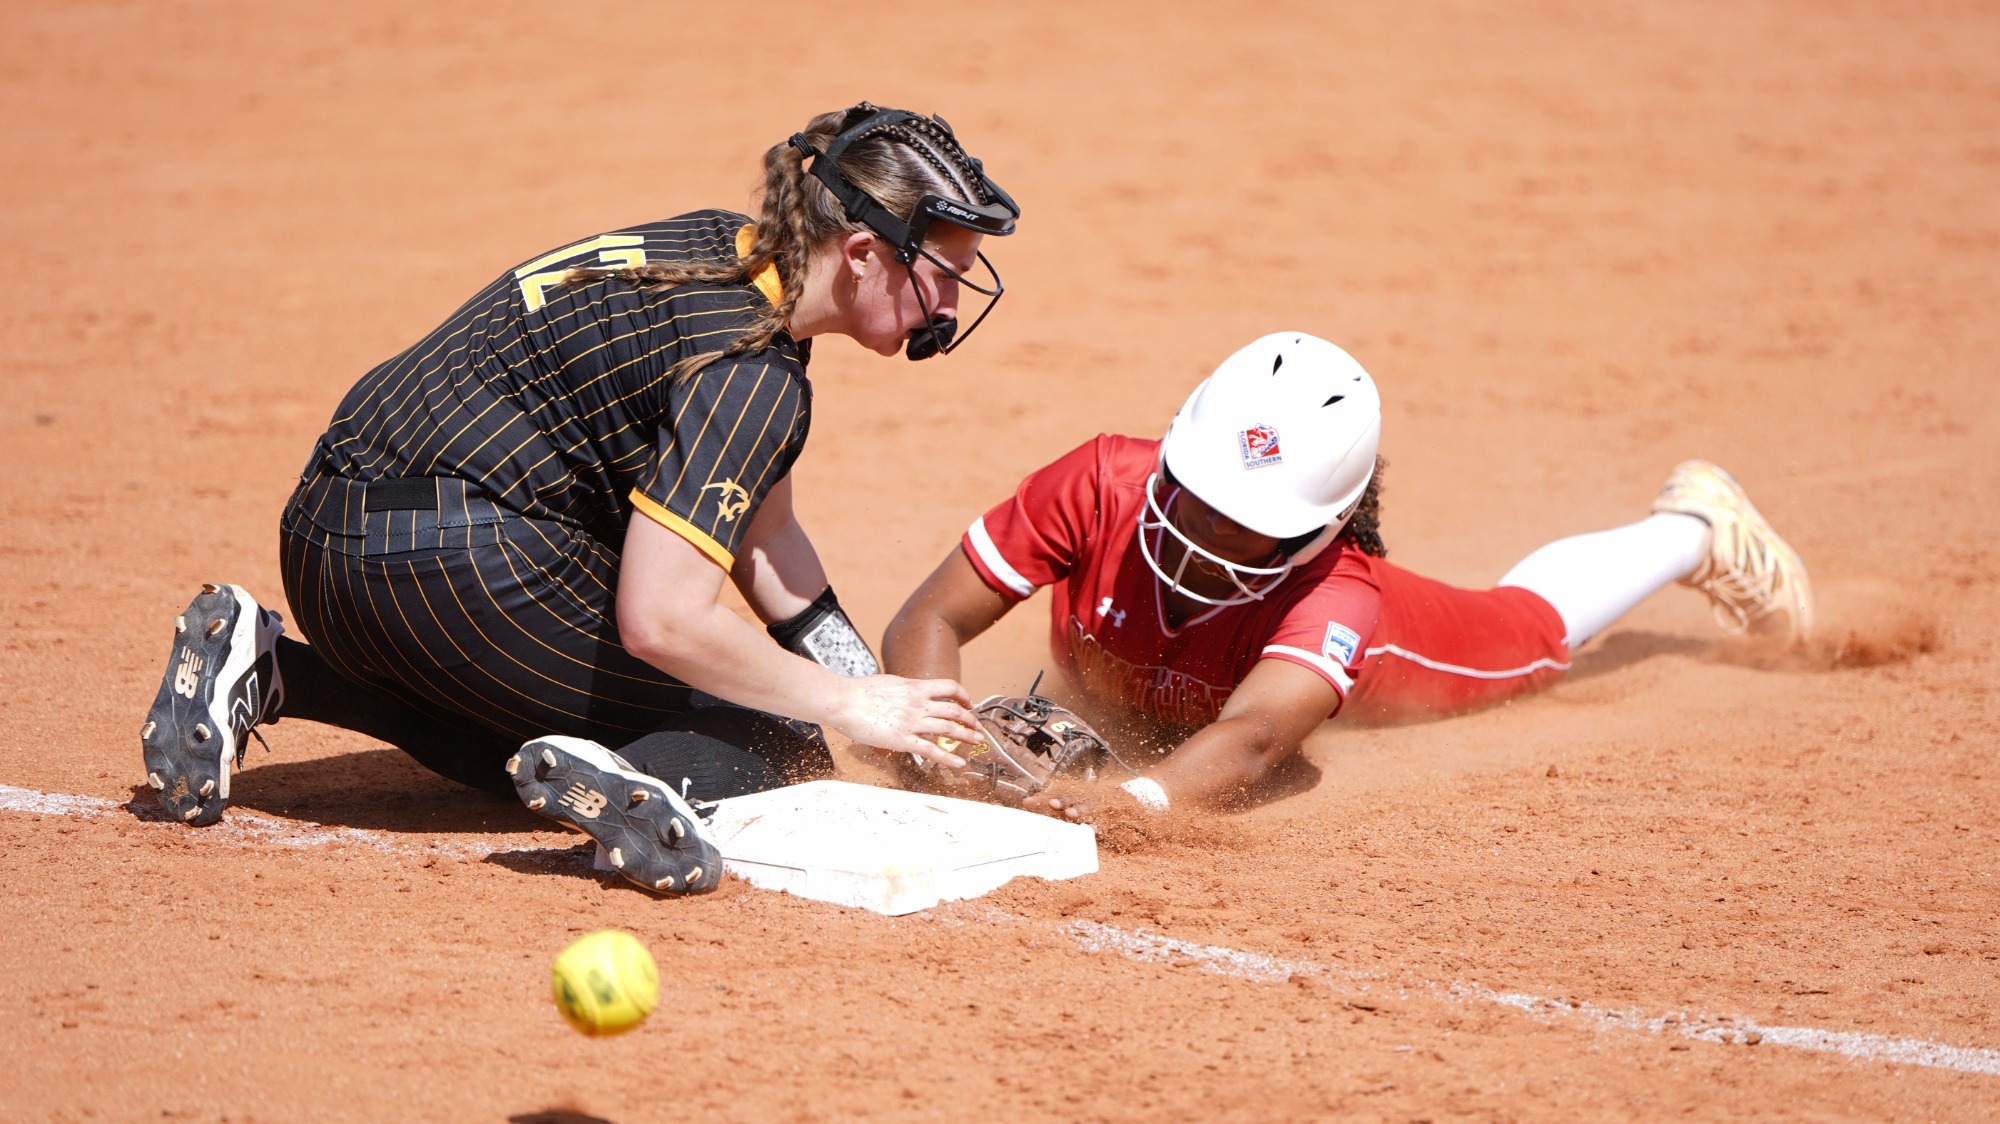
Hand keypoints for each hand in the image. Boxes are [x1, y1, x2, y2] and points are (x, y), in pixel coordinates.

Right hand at [827, 675, 983, 767]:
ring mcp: (912, 722)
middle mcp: (918, 704)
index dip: (964, 696)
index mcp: (915, 687)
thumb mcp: (890, 683)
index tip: (968, 703)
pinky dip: (948, 758)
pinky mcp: (903, 740)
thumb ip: (904, 690)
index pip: (949, 688)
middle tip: (977, 726)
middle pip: (955, 710)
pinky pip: (931, 750)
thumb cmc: (859, 692)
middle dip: (970, 719)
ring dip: (966, 735)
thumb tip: (909, 692)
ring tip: (976, 741)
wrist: (844, 701)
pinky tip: (958, 763)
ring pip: (949, 729)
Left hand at [1023, 778, 1104, 822]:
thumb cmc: (1083, 809)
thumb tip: (1025, 803)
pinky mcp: (1103, 820)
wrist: (1115, 806)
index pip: (1051, 795)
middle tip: (1052, 804)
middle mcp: (1079, 800)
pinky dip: (1095, 825)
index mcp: (1068, 797)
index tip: (1027, 803)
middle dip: (1061, 801)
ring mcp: (1093, 808)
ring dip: (1078, 810)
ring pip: (1085, 808)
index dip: (1040, 798)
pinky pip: (1100, 822)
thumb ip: (1047, 809)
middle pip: (1069, 799)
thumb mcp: (1066, 808)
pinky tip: (1091, 829)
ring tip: (1070, 814)